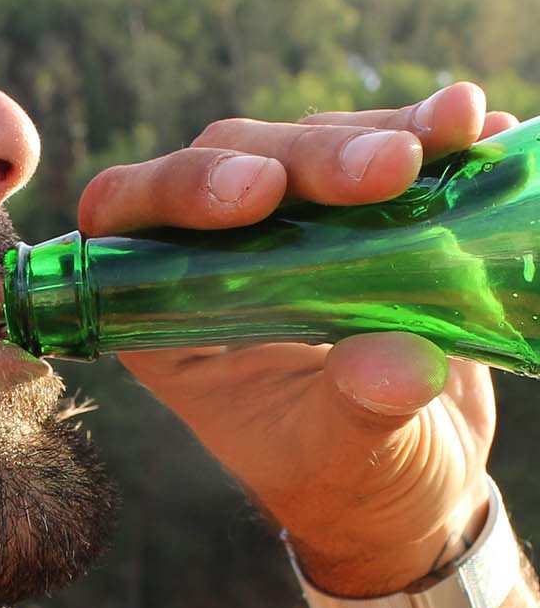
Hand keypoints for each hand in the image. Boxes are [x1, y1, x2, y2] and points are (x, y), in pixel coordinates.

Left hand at [75, 82, 519, 594]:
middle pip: (229, 159)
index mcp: (164, 317)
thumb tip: (392, 366)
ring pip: (305, 140)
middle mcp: (212, 256)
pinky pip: (381, 147)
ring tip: (455, 130)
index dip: (176, 189)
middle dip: (308, 155)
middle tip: (391, 167)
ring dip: (379, 130)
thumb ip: (358, 413)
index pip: (125, 224)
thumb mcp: (346, 458)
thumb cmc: (347, 482)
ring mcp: (287, 225)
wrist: (413, 481)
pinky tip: (482, 126)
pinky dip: (432, 132)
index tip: (258, 190)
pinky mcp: (358, 211)